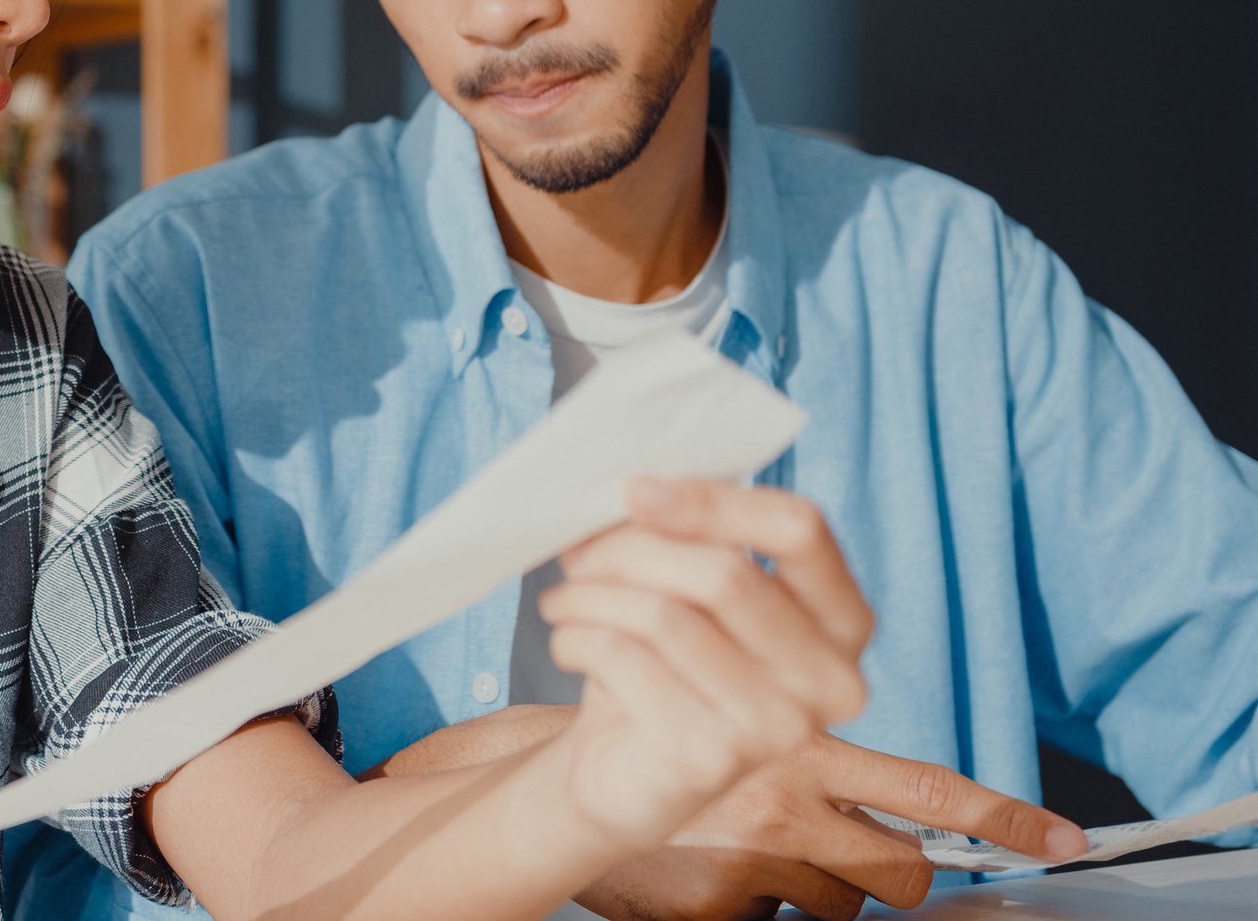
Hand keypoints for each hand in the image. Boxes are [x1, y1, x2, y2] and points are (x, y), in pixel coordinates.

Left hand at [537, 480, 874, 856]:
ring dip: (591, 595)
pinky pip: (626, 661)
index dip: (713, 500)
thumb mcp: (689, 589)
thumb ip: (690, 532)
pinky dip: (577, 639)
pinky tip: (568, 643)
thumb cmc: (664, 662)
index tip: (634, 489)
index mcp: (843, 620)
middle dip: (630, 549)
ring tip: (562, 599)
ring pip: (665, 616)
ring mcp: (778, 728)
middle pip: (723, 573)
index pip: (800, 530)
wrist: (627, 772)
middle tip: (576, 552)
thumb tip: (638, 481)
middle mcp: (830, 680)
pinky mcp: (712, 760)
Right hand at [575, 732, 1085, 920]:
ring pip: (840, 908)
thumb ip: (815, 763)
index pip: (931, 788)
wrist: (568, 779)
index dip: (1005, 817)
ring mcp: (754, 862)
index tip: (1064, 840)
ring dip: (811, 890)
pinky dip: (750, 909)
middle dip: (897, 876)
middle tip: (856, 860)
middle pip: (904, 870)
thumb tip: (900, 819)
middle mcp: (789, 802)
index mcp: (805, 747)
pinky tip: (709, 875)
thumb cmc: (670, 748)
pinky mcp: (716, 910)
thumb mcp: (748, 731)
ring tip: (748, 850)